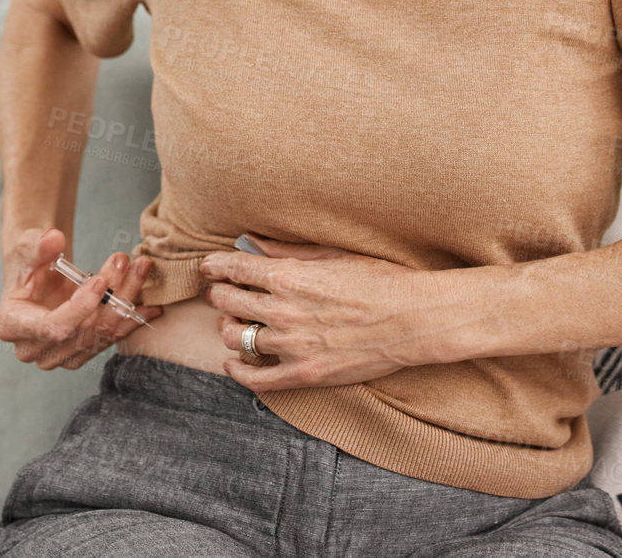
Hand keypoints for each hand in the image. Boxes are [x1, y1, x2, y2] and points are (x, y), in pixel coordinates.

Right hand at [0, 228, 161, 370]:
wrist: (39, 276)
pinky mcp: (81, 354)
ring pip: (102, 334)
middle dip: (111, 294)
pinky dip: (132, 320)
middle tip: (127, 260)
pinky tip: (150, 304)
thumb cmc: (29, 262)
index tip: (101, 280)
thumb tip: (53, 238)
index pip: (53, 327)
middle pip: (84, 330)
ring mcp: (59, 356)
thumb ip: (37, 244)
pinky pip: (111, 340)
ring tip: (140, 269)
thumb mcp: (27, 248)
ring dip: (126, 302)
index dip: (81, 307)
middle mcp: (34, 349)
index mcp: (12, 326)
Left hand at [199, 235, 434, 390]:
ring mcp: (291, 346)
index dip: (215, 267)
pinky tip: (233, 362)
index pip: (233, 269)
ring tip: (235, 322)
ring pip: (234, 337)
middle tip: (222, 293)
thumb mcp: (330, 254)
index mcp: (288, 277)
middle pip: (227, 302)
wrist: (413, 319)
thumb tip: (252, 243)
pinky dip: (236, 370)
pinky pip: (254, 378)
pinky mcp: (303, 374)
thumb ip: (285, 251)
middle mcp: (283, 311)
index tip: (209, 267)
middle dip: (219, 294)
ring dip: (228, 327)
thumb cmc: (378, 279)